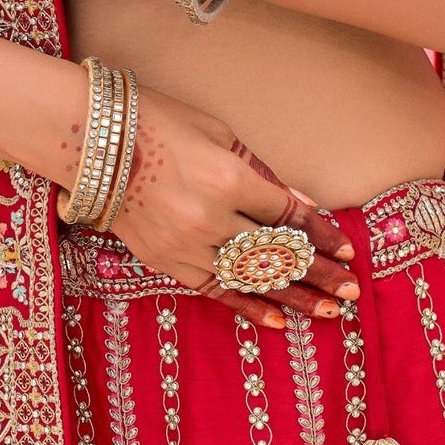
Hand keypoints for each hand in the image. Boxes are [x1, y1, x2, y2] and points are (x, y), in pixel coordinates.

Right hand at [95, 84, 358, 328]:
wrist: (92, 144)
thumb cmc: (159, 123)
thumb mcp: (219, 134)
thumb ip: (262, 173)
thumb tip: (301, 204)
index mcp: (228, 178)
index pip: (288, 215)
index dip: (321, 233)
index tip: (347, 249)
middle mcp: (211, 218)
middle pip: (277, 254)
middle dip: (320, 273)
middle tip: (353, 290)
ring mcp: (186, 246)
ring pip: (252, 279)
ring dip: (295, 297)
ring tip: (331, 312)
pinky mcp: (166, 262)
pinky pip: (215, 291)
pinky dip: (248, 307)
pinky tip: (278, 321)